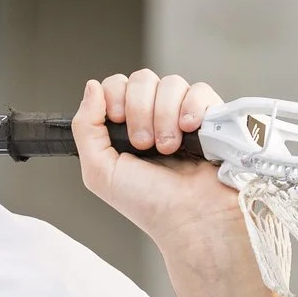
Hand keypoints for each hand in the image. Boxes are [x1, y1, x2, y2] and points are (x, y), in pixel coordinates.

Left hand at [72, 70, 242, 268]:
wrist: (191, 217)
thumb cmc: (147, 203)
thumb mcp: (100, 170)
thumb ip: (86, 127)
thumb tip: (91, 86)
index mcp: (125, 128)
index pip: (116, 85)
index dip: (115, 97)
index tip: (117, 122)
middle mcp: (153, 116)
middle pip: (141, 79)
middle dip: (140, 111)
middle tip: (145, 145)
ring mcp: (183, 114)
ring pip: (170, 83)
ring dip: (165, 116)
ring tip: (169, 147)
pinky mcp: (211, 115)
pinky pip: (199, 89)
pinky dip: (192, 107)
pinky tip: (190, 130)